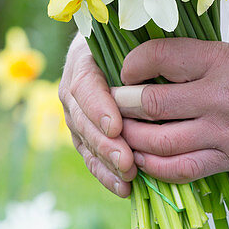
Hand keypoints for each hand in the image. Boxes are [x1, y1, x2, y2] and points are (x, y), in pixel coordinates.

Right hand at [59, 35, 136, 196]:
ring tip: (128, 177)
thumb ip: (142, 52)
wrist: (122, 50)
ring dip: (106, 162)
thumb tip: (154, 66)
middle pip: (82, 120)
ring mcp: (77, 115)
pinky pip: (92, 158)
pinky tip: (124, 189)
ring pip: (86, 142)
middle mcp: (74, 90)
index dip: (98, 107)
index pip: (85, 86)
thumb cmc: (135, 42)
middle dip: (104, 143)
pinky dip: (107, 175)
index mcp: (83, 61)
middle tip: (126, 160)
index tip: (116, 126)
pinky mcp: (85, 136)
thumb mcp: (137, 38)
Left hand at [112, 37, 228, 182]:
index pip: (158, 56)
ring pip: (159, 142)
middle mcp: (218, 95)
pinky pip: (183, 169)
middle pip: (150, 103)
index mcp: (220, 59)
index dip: (130, 64)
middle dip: (120, 106)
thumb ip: (199, 61)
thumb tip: (153, 67)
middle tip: (109, 105)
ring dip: (132, 140)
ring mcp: (224, 131)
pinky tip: (144, 162)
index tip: (125, 70)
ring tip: (119, 135)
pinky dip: (156, 168)